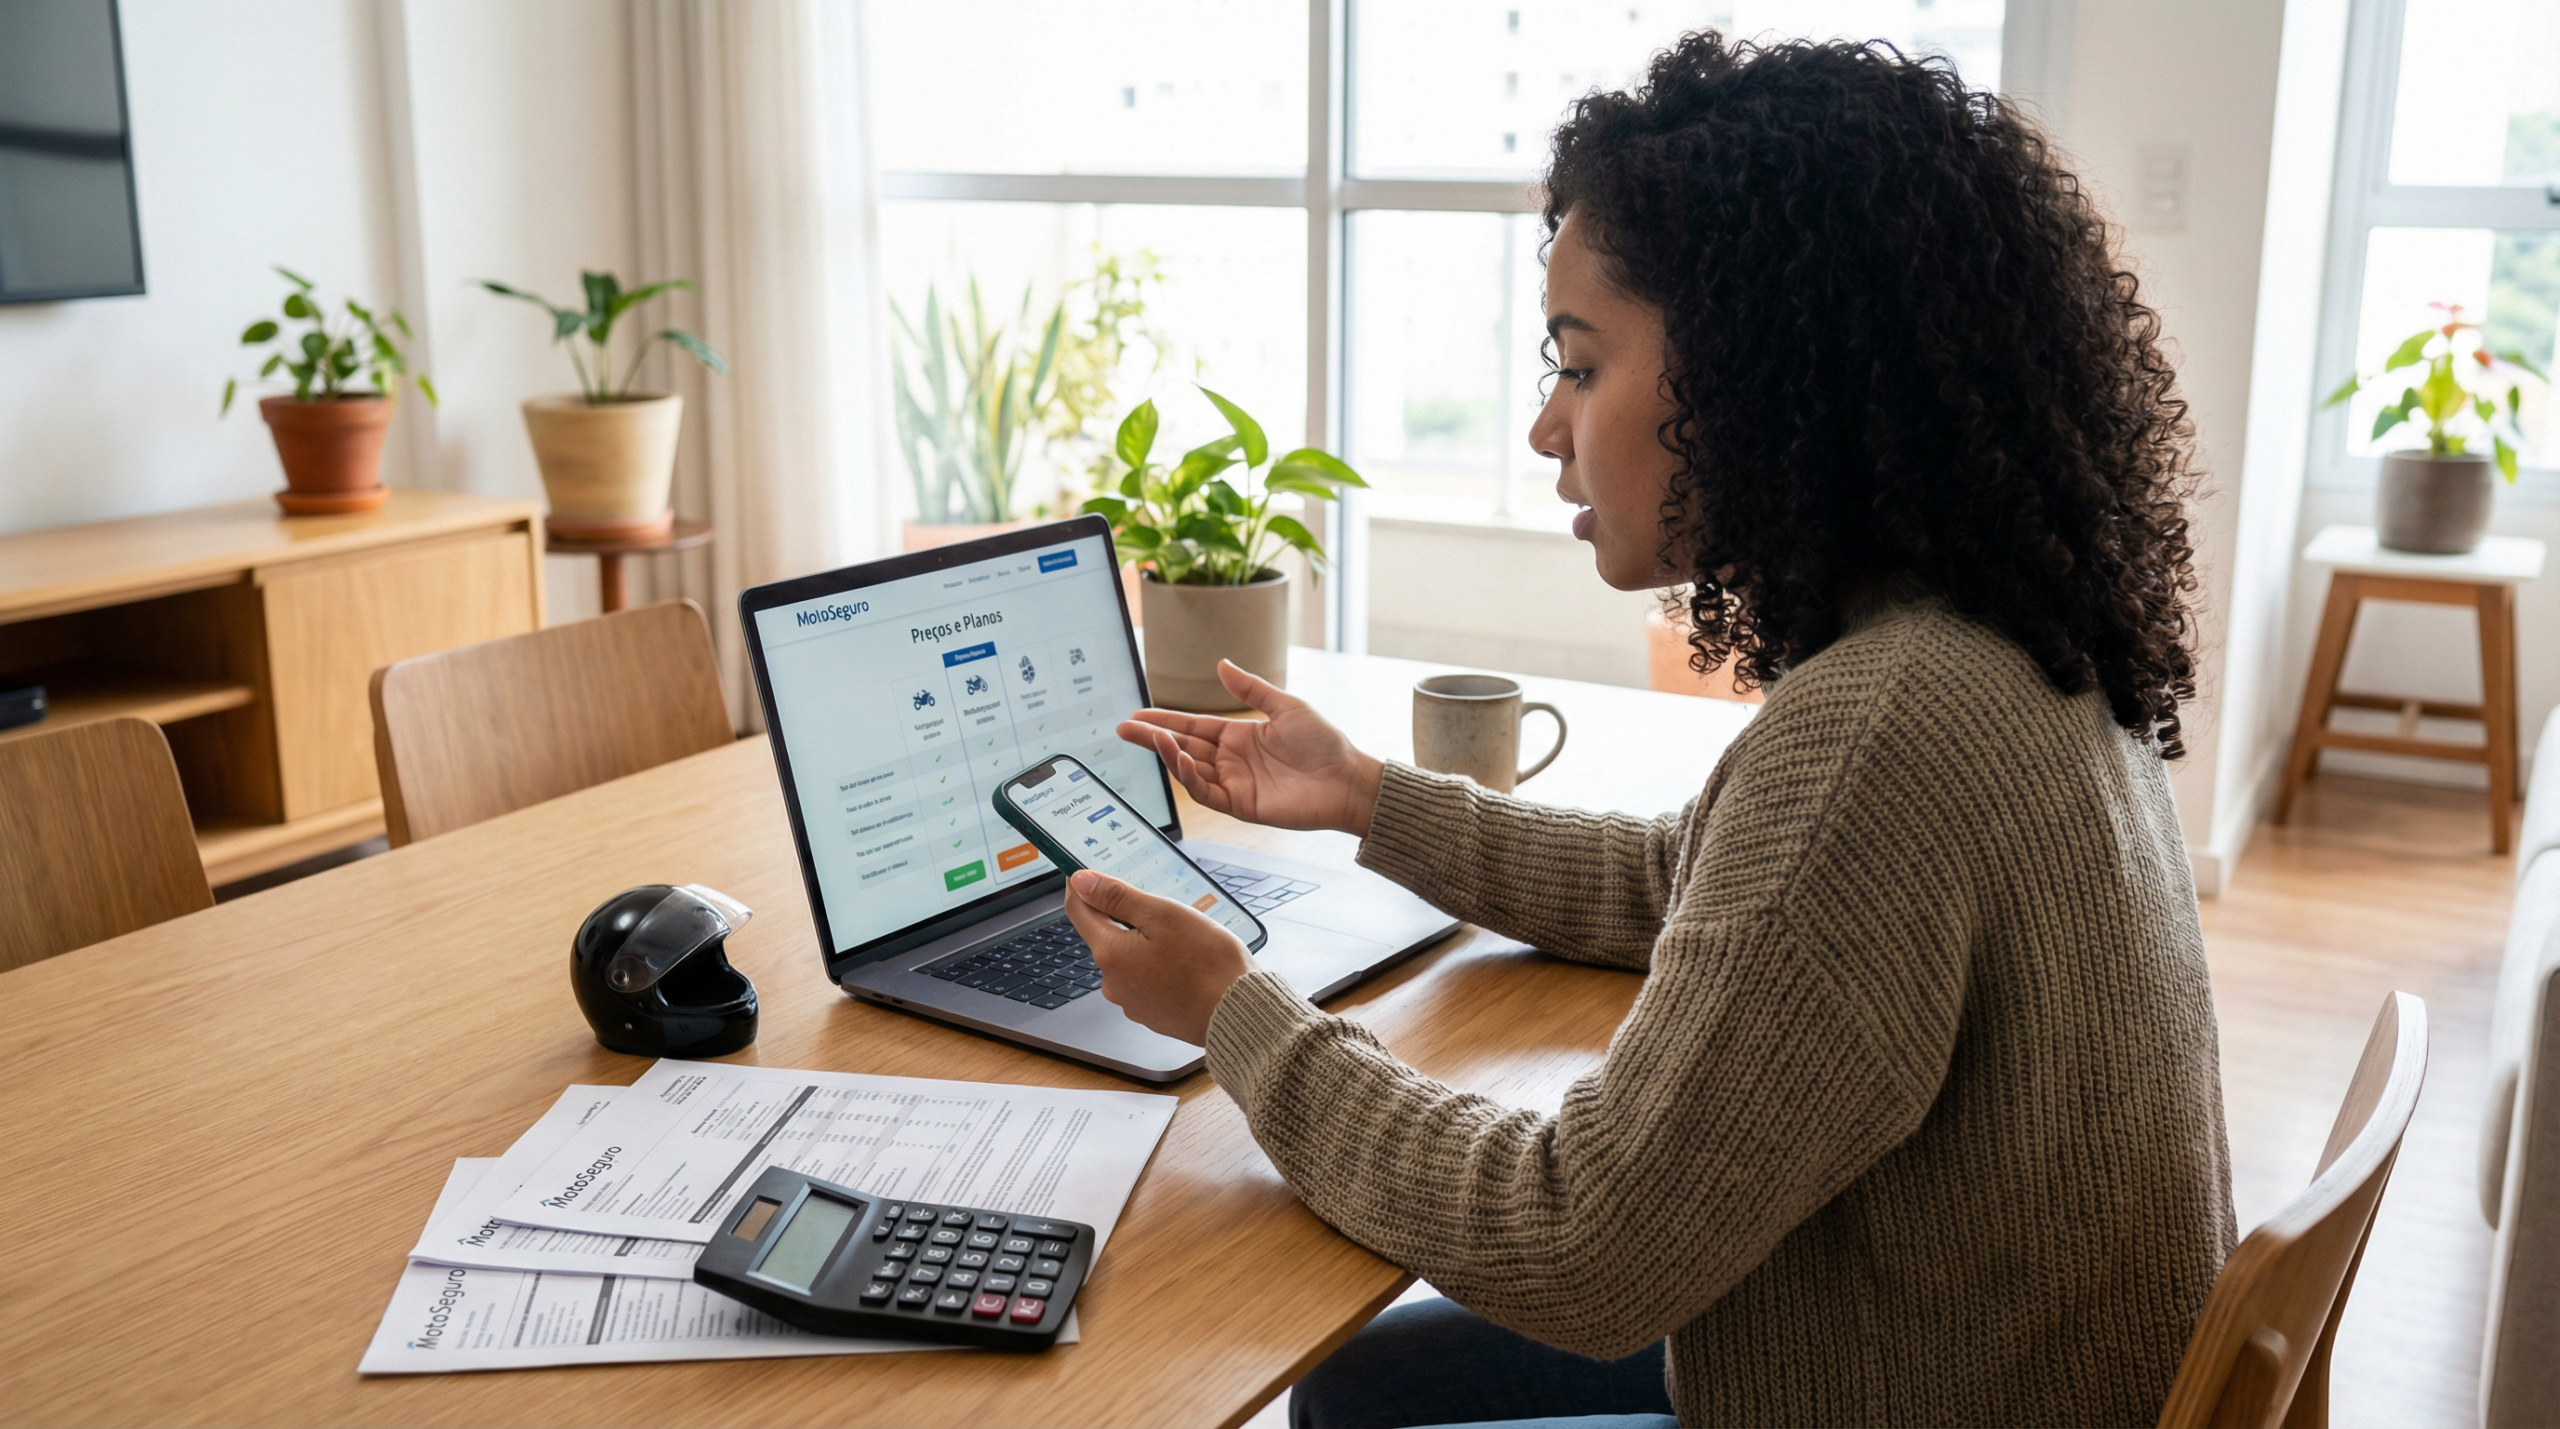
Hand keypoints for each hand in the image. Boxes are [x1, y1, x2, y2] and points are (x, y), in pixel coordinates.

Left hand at [1063, 869, 1251, 1045]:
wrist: (1239, 1013)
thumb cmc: (1208, 965)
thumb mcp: (1163, 915)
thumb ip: (1118, 897)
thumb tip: (1082, 881)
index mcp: (1111, 954)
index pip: (1078, 911)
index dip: (1081, 887)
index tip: (1088, 873)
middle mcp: (1113, 982)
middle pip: (1107, 935)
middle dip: (1128, 918)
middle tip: (1163, 910)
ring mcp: (1132, 1002)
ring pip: (1129, 958)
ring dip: (1147, 943)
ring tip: (1185, 941)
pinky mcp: (1151, 1013)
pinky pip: (1146, 979)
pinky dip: (1160, 966)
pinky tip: (1187, 965)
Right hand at [1121, 660, 1385, 836]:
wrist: (1347, 779)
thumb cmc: (1324, 742)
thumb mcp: (1285, 706)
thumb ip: (1251, 689)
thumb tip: (1222, 664)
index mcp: (1239, 736)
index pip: (1192, 727)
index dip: (1164, 720)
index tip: (1137, 714)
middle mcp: (1231, 760)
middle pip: (1182, 748)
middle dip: (1152, 738)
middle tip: (1123, 729)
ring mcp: (1234, 783)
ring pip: (1189, 770)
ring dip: (1168, 754)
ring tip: (1150, 738)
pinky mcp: (1240, 805)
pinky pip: (1206, 792)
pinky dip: (1189, 777)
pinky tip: (1180, 759)